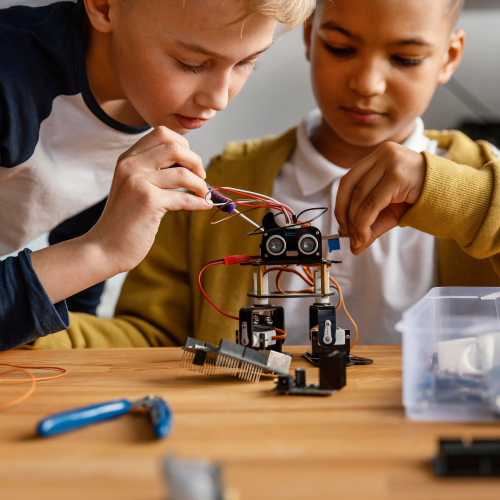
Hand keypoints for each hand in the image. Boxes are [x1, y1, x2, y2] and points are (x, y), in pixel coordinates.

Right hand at [87, 126, 211, 273]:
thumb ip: (155, 172)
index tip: (191, 164)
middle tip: (202, 178)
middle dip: (196, 161)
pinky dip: (199, 201)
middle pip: (175, 146)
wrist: (105, 247)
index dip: (184, 145)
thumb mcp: (135, 187)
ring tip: (204, 194)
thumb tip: (192, 166)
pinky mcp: (148, 201)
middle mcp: (131, 165)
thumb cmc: (126, 220)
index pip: (162, 133)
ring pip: (183, 172)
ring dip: (201, 184)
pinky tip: (204, 205)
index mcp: (128, 158)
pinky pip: (184, 197)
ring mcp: (138, 181)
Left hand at [334, 142, 425, 254]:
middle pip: (350, 186)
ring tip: (358, 240)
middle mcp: (383, 154)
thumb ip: (370, 224)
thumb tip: (353, 246)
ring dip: (355, 223)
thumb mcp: (390, 211)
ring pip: (360, 197)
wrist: (453, 196)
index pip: (348, 180)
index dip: (340, 204)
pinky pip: (372, 203)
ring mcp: (390, 161)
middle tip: (347, 235)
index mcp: (377, 156)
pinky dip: (364, 222)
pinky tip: (365, 235)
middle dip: (345, 214)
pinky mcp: (397, 175)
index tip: (341, 225)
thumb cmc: (420, 198)